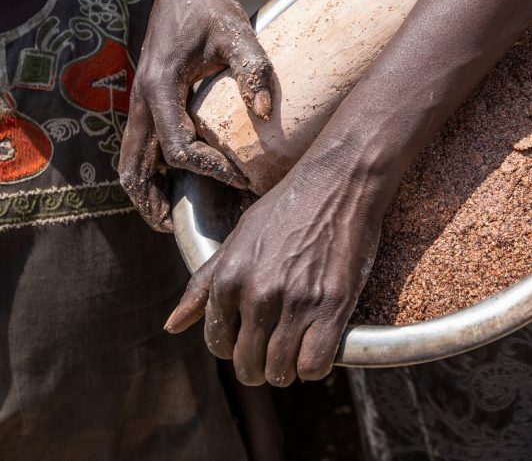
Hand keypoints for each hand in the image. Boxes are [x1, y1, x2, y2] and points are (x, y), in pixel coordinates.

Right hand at [119, 0, 273, 230]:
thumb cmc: (215, 8)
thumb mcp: (238, 32)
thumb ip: (254, 69)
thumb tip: (265, 111)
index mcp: (161, 84)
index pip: (179, 146)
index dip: (209, 168)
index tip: (241, 178)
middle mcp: (143, 96)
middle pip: (135, 162)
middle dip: (151, 197)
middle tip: (172, 226)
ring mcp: (141, 98)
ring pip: (131, 156)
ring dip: (144, 188)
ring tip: (163, 217)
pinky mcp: (148, 98)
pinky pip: (140, 143)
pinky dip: (148, 168)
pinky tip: (168, 185)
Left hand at [163, 158, 382, 385]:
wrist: (338, 183)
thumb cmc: (288, 207)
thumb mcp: (237, 239)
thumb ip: (203, 284)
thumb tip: (172, 325)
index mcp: (229, 279)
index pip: (218, 342)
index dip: (235, 346)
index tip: (252, 338)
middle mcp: (257, 294)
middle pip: (248, 364)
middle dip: (259, 365)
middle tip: (275, 351)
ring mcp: (296, 302)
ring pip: (280, 370)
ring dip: (286, 370)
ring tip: (296, 352)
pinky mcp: (332, 306)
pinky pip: (314, 364)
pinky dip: (314, 367)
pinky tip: (318, 349)